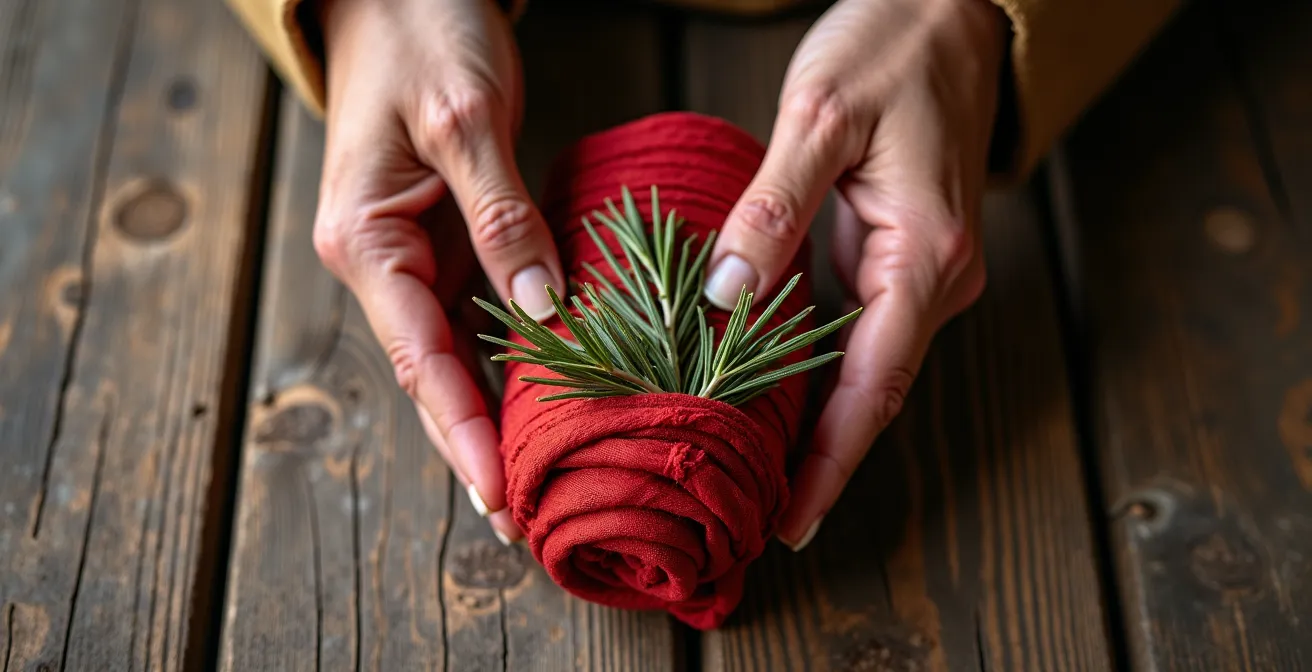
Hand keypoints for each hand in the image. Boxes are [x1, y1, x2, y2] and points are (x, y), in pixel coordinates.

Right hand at [312, 0, 565, 543]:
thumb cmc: (421, 35)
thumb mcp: (464, 117)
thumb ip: (503, 216)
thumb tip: (543, 313)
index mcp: (365, 239)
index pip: (415, 355)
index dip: (458, 427)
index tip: (497, 490)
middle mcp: (384, 261)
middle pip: (431, 375)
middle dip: (474, 447)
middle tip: (523, 520)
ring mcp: (415, 256)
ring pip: (456, 356)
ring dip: (494, 417)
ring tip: (539, 484)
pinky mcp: (449, 242)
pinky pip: (479, 317)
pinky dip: (509, 364)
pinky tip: (546, 402)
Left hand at [702, 0, 1005, 549]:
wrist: (949, 9)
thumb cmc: (890, 49)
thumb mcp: (820, 118)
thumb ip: (773, 207)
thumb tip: (727, 294)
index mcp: (926, 256)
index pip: (877, 385)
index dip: (832, 460)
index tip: (792, 519)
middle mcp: (936, 279)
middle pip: (875, 394)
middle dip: (818, 461)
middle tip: (752, 517)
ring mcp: (923, 273)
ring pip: (866, 370)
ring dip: (814, 425)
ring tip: (750, 476)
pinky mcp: (901, 258)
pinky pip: (858, 334)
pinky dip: (816, 373)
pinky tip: (768, 398)